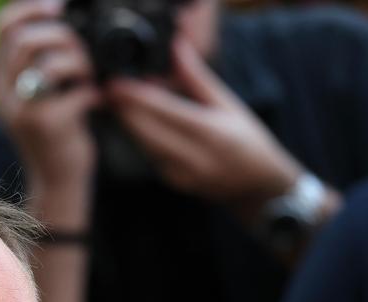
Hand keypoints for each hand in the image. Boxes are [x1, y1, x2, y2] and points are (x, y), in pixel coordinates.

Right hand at [0, 0, 100, 228]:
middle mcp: (4, 93)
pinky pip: (76, 93)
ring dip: (80, 60)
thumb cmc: (56, 131)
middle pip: (26, 40)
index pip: (3, 27)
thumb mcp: (37, 94)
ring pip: (49, 63)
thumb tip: (63, 19)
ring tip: (91, 74)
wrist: (57, 180)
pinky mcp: (47, 127)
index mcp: (0, 79)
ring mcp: (23, 111)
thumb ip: (40, 61)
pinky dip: (94, 91)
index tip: (60, 8)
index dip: (32, 8)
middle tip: (84, 49)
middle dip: (63, 34)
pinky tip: (99, 100)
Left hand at [106, 37, 302, 205]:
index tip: (117, 84)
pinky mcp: (173, 183)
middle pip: (146, 131)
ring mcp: (182, 174)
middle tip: (109, 91)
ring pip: (144, 145)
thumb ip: (197, 78)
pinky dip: (141, 138)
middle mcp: (194, 157)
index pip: (164, 112)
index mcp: (211, 132)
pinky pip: (150, 156)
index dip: (136, 98)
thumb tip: (177, 48)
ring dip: (129, 123)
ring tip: (119, 103)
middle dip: (124, 110)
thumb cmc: (248, 140)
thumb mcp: (228, 104)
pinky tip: (137, 123)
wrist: (258, 187)